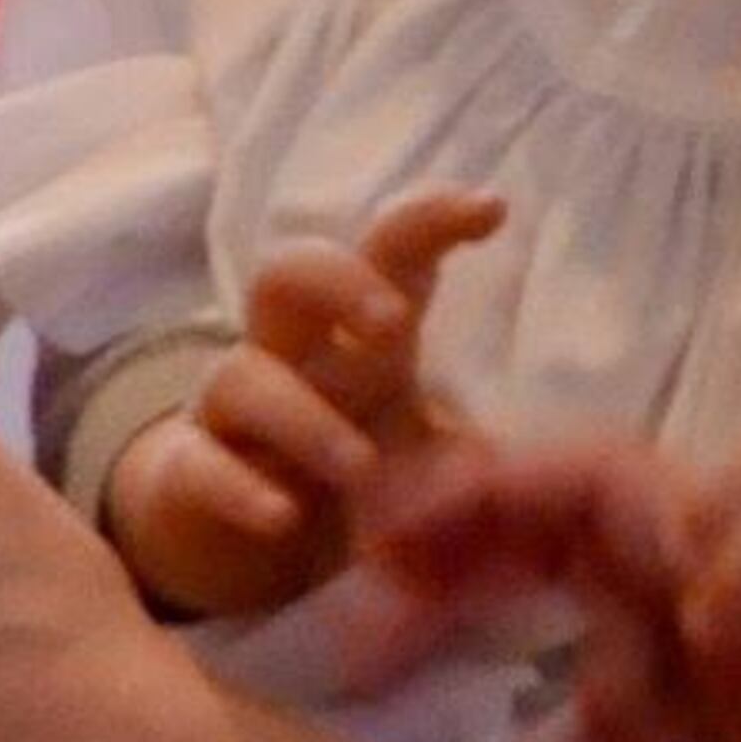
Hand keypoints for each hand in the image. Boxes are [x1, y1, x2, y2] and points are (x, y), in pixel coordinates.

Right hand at [104, 188, 502, 620]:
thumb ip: (475, 456)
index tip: (490, 208)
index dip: (429, 221)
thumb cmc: (350, 469)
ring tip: (360, 469)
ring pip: (243, 375)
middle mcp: (287, 354)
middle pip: (286, 273)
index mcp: (352, 335)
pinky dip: (240, 489)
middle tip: (392, 323)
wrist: (243, 534)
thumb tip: (549, 473)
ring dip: (306, 419)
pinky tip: (282, 518)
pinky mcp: (191, 472)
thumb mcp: (423, 455)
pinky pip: (201, 465)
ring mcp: (232, 412)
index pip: (387, 255)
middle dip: (337, 283)